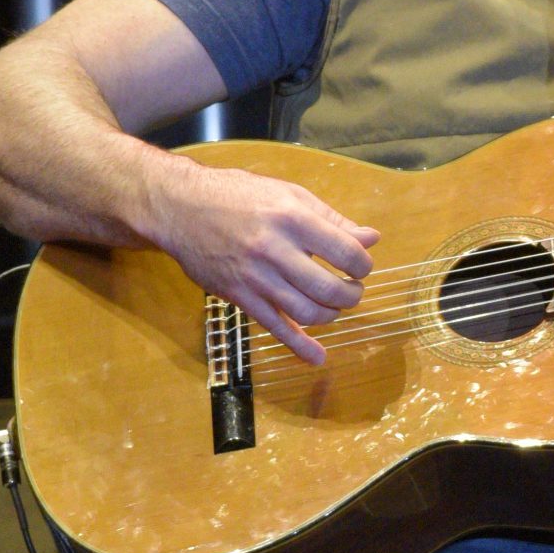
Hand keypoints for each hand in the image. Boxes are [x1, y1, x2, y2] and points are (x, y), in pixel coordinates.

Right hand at [150, 161, 379, 365]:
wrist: (182, 208)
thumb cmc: (239, 195)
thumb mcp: (289, 194)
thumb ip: (332, 219)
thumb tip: (371, 238)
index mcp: (293, 219)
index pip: (345, 252)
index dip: (362, 264)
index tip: (360, 266)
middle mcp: (274, 250)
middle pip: (328, 288)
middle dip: (351, 295)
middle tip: (352, 289)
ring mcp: (255, 277)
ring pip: (306, 312)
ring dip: (330, 315)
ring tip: (334, 306)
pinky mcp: (239, 296)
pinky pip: (274, 326)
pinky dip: (299, 346)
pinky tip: (317, 357)